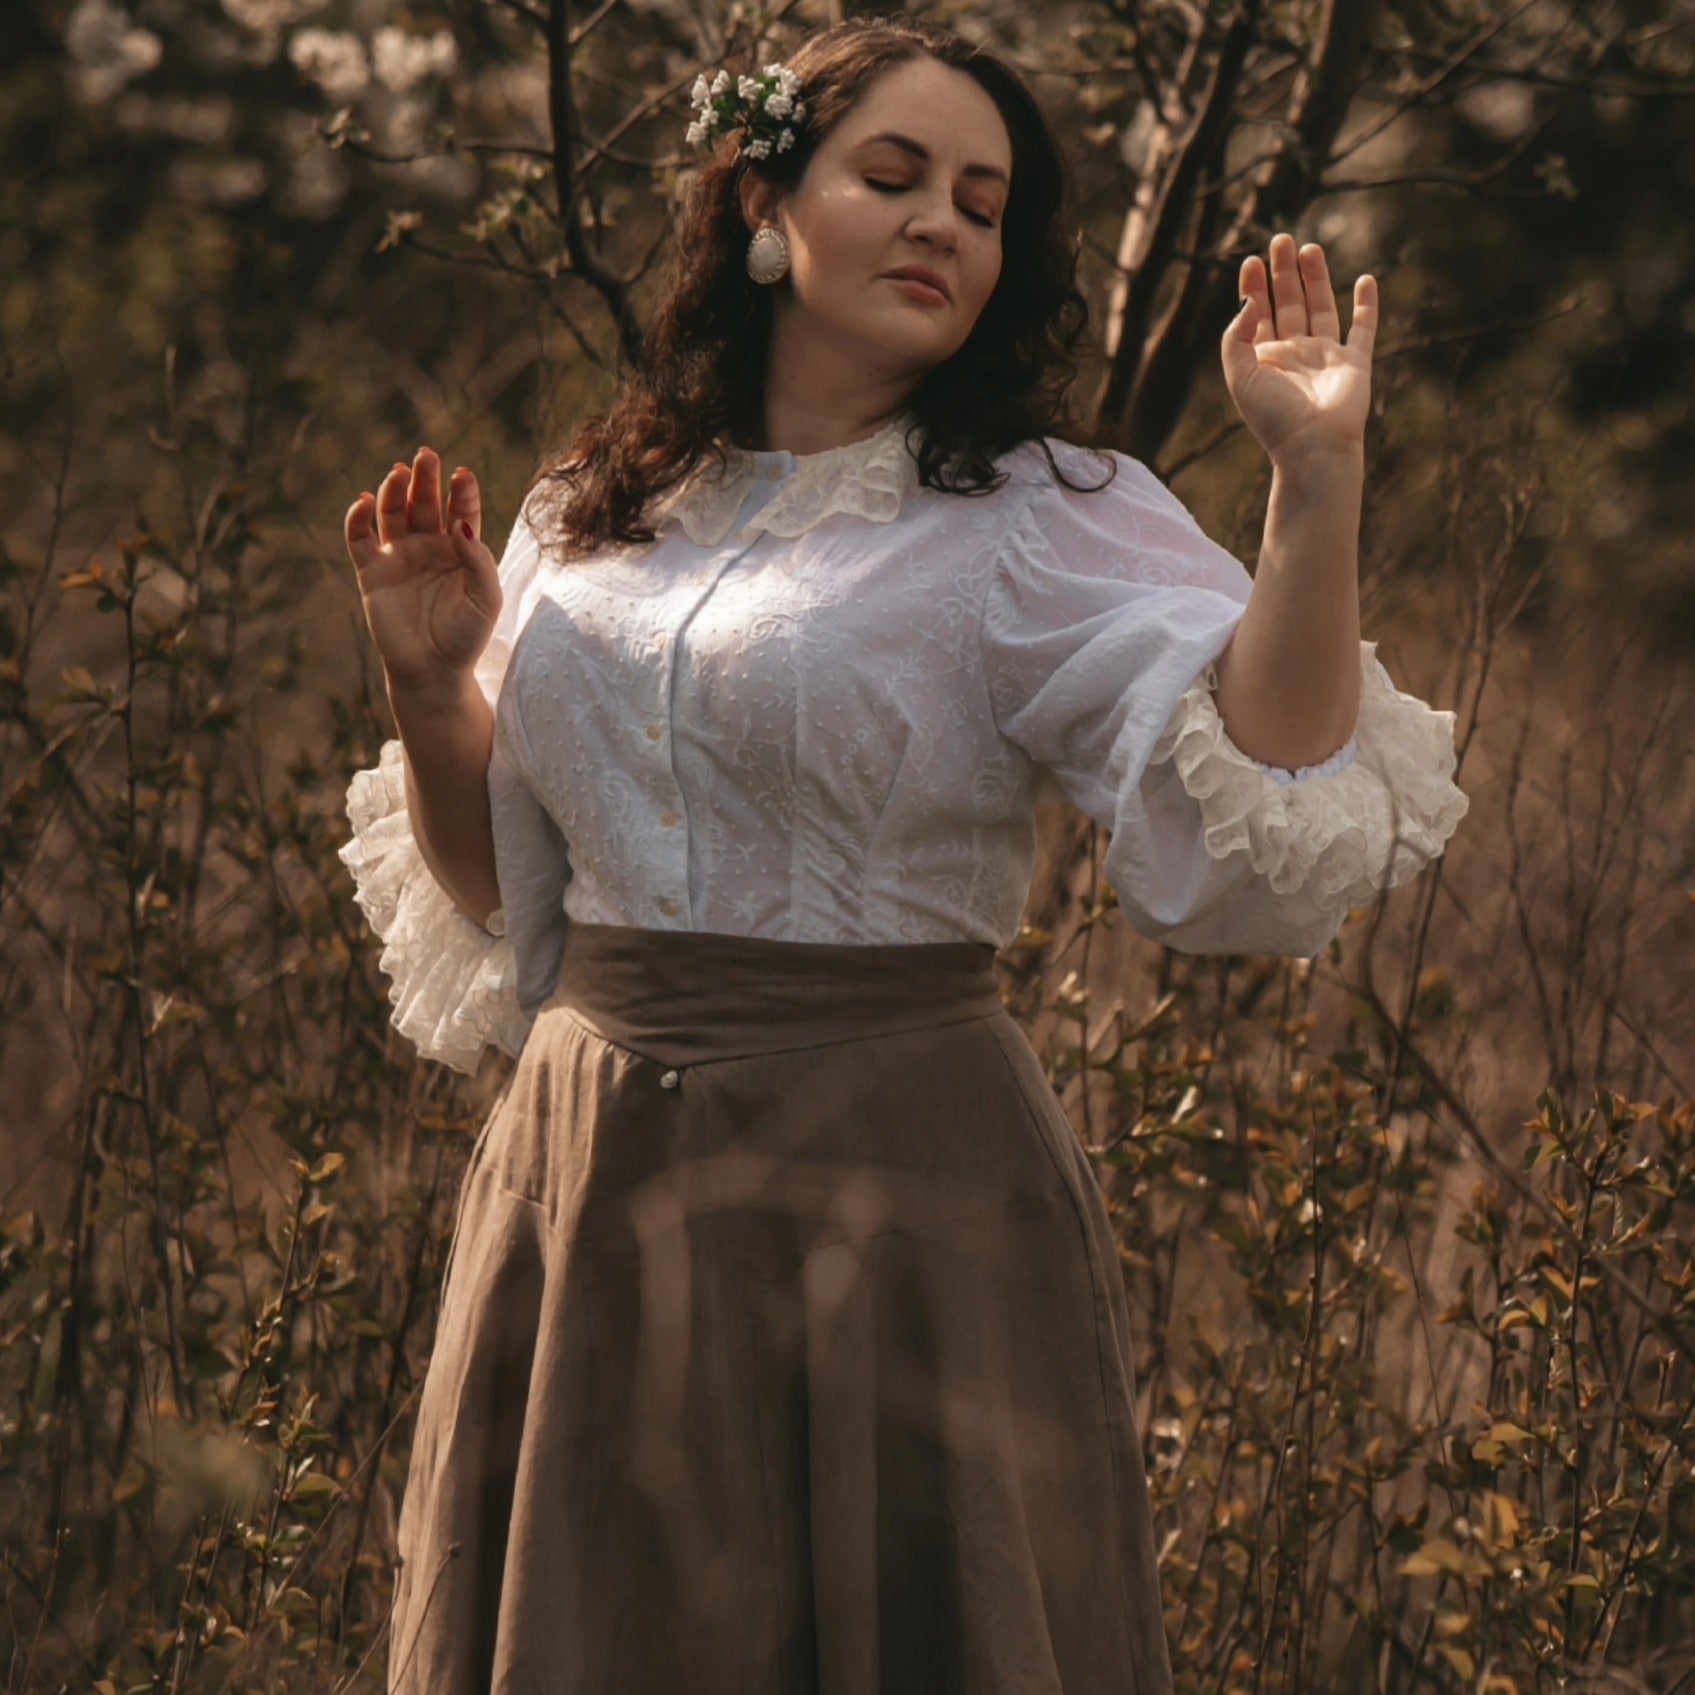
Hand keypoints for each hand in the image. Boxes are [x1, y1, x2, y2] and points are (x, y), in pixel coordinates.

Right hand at [344, 446, 500, 693]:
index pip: (461, 512)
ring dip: (394, 490)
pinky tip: (367, 500)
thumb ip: (479, 560)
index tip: (463, 474)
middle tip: (426, 455)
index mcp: (460, 550)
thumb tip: (461, 524)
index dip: (462, 492)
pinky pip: (359, 537)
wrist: (433, 671)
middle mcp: (428, 547)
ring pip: (392, 513)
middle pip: (425, 503)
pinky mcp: (371, 571)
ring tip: (400, 472)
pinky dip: (358, 516)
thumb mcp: (485, 598)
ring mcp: (398, 557)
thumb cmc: (466, 636)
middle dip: (425, 478)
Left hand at [1222, 233, 1376, 466]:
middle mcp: (1295, 355)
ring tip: (1309, 249)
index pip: (1257, 314)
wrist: (1313, 446)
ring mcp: (1326, 358)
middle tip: (1281, 240)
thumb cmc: (1274, 416)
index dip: (1253, 287)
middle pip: (1289, 304)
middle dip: (1284, 273)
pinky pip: (1363, 329)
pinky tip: (1365, 280)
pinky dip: (1366, 306)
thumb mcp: (1240, 374)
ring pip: (1321, 308)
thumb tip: (1249, 300)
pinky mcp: (1355, 363)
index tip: (1251, 260)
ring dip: (1316, 279)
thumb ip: (1236, 336)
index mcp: (1265, 360)